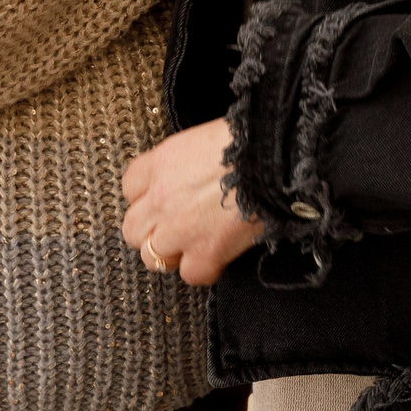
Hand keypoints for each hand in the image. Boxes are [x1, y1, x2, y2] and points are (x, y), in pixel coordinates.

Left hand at [120, 119, 264, 286]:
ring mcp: (180, 229)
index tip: (163, 197)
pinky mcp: (206, 252)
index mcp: (163, 162)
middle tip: (176, 225)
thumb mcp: (209, 136)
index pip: (131, 186)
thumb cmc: (253, 138)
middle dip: (152, 229)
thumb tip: (196, 172)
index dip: (147, 194)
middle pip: (133, 228)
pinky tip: (219, 255)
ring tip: (194, 244)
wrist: (279, 157)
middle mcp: (162, 198)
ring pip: (152, 257)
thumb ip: (189, 160)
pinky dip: (204, 268)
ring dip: (171, 253)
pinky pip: (191, 274)